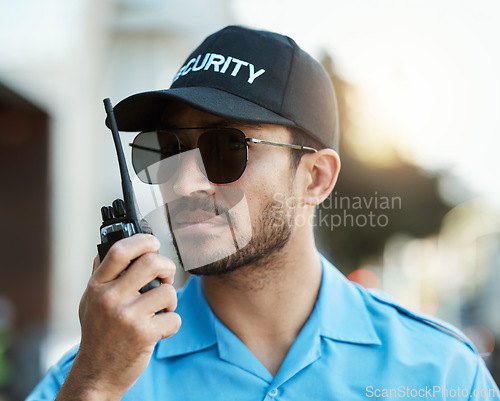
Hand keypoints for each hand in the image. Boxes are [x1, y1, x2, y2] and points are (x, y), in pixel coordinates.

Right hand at [56, 234, 180, 399]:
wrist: (97, 374)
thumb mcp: (90, 301)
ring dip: (171, 300)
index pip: (120, 250)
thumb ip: (100, 275)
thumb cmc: (98, 334)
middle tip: (165, 278)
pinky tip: (159, 329)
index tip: (153, 244)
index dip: (142, 241)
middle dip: (167, 267)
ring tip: (160, 309)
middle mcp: (110, 298)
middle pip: (151, 262)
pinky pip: (174, 317)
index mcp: (97, 286)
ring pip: (168, 291)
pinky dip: (171, 323)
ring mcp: (126, 317)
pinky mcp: (143, 334)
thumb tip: (108, 246)